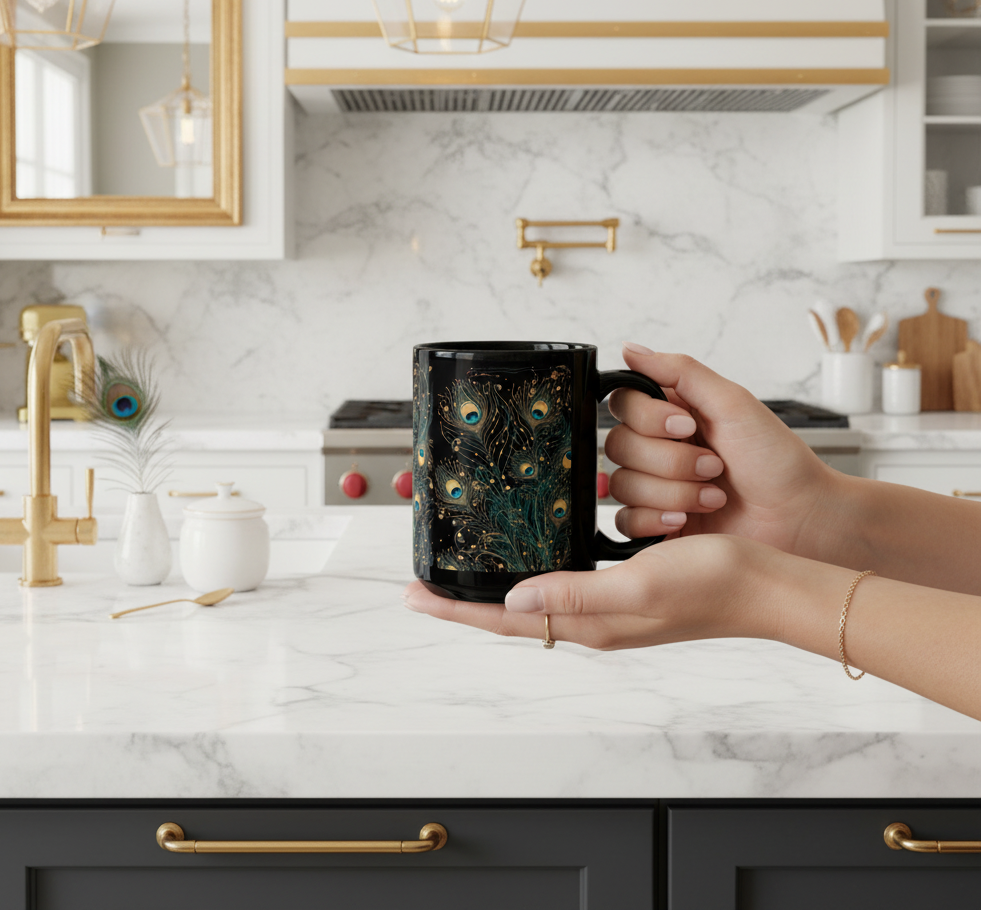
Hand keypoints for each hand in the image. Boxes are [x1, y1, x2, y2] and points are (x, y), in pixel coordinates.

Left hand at [403, 534, 778, 649]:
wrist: (765, 584)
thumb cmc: (713, 584)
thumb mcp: (638, 585)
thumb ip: (575, 595)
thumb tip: (514, 600)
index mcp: (591, 623)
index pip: (506, 621)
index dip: (457, 609)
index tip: (414, 595)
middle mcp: (593, 620)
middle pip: (512, 615)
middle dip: (467, 601)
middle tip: (428, 584)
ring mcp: (609, 608)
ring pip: (536, 600)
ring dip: (497, 589)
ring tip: (466, 573)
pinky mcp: (625, 590)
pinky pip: (564, 586)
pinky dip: (536, 575)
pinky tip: (533, 558)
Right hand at [606, 345, 843, 562]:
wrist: (799, 517)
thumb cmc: (776, 460)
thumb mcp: (732, 403)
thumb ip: (679, 371)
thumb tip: (630, 349)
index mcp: (671, 414)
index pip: (623, 404)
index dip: (649, 419)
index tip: (688, 427)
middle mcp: (658, 447)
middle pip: (619, 446)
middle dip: (672, 461)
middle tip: (714, 466)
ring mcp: (656, 487)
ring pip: (623, 484)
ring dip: (674, 492)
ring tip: (713, 496)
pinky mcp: (656, 522)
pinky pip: (625, 520)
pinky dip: (655, 519)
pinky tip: (686, 518)